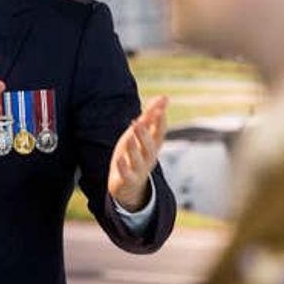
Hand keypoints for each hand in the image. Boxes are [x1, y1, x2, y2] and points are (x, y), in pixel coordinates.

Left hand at [108, 95, 168, 211]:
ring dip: (134, 148)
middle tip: (139, 121)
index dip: (160, 121)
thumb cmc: (136, 154)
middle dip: (145, 135)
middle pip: (150, 147)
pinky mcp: (127, 180)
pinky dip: (124, 167)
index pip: (159, 133)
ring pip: (138, 160)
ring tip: (127, 139)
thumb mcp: (142, 135)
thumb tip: (164, 97)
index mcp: (153, 146)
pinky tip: (119, 159)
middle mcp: (148, 158)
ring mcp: (139, 170)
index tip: (161, 108)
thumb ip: (151, 117)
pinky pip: (126, 174)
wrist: (128, 186)